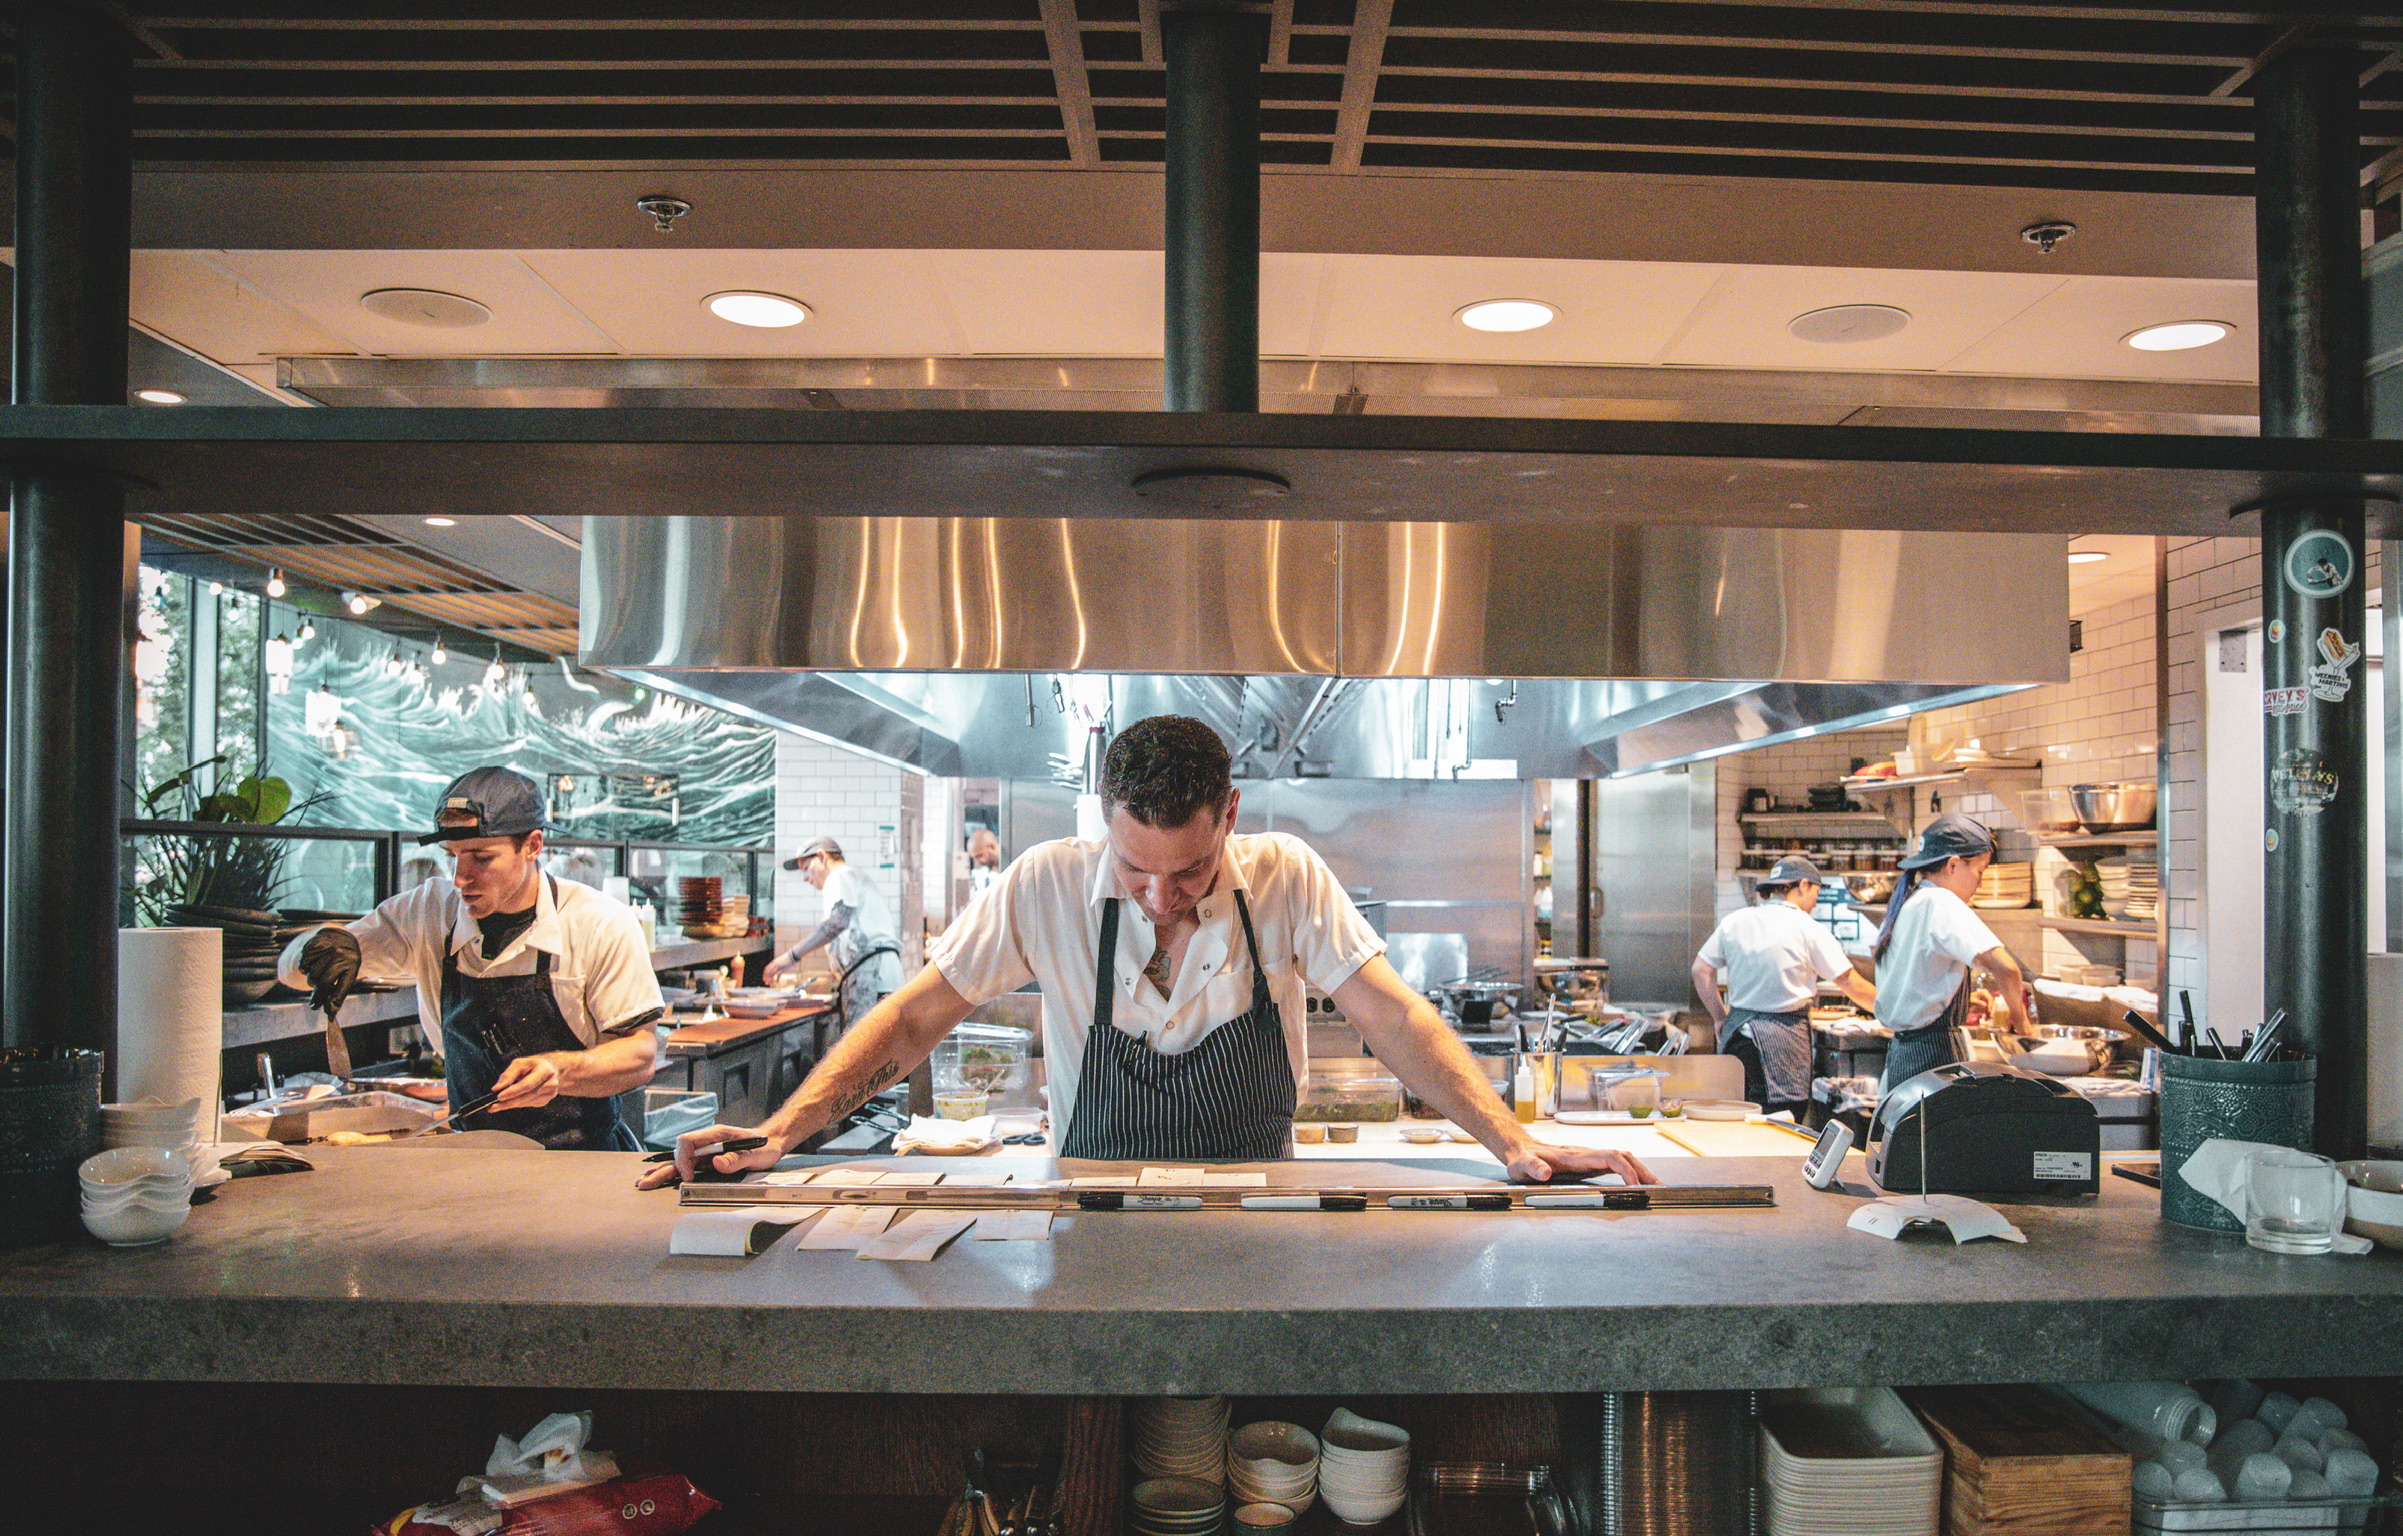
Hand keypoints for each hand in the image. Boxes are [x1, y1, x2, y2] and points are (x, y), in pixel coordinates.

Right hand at [298, 927, 361, 1012]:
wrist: (340, 936)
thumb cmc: (344, 961)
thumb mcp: (348, 974)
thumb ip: (339, 992)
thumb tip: (330, 1012)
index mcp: (352, 963)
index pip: (342, 986)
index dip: (334, 1001)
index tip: (326, 1011)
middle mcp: (340, 955)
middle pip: (323, 983)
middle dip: (318, 997)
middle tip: (314, 1006)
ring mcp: (326, 949)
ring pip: (311, 975)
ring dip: (313, 980)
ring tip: (319, 975)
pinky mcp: (313, 944)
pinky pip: (303, 966)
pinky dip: (306, 969)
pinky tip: (313, 963)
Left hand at [488, 1054, 563, 1111]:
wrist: (549, 1069)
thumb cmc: (533, 1066)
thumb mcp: (520, 1063)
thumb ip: (508, 1075)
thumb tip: (497, 1088)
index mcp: (545, 1071)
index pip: (527, 1084)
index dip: (513, 1092)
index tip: (499, 1096)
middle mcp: (550, 1084)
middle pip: (526, 1096)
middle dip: (508, 1102)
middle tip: (493, 1106)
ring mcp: (549, 1094)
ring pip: (526, 1102)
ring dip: (510, 1105)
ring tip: (495, 1106)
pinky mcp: (544, 1101)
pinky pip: (527, 1105)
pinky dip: (516, 1104)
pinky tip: (508, 1102)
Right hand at [633, 1121, 788, 1189]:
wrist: (771, 1143)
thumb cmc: (764, 1147)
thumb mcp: (757, 1154)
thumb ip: (738, 1159)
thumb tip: (717, 1163)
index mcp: (717, 1135)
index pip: (688, 1141)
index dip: (684, 1160)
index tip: (688, 1177)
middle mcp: (707, 1141)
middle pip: (678, 1151)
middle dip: (662, 1167)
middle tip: (646, 1182)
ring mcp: (706, 1151)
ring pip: (678, 1159)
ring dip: (661, 1171)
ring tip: (643, 1182)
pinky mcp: (707, 1160)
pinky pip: (686, 1165)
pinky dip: (671, 1172)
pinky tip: (659, 1178)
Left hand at [763, 954, 793, 984]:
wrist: (792, 955)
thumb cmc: (786, 958)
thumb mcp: (779, 959)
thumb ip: (775, 963)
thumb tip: (772, 968)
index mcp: (773, 962)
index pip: (766, 968)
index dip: (764, 974)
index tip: (764, 978)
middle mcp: (775, 964)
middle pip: (768, 972)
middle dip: (766, 978)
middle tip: (765, 982)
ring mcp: (779, 967)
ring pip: (772, 974)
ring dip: (770, 980)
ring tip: (770, 983)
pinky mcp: (783, 969)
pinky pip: (779, 975)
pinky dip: (778, 979)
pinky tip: (778, 982)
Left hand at [1503, 1142, 1659, 1186]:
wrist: (1521, 1149)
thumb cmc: (1523, 1159)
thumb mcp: (1522, 1166)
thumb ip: (1532, 1168)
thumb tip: (1544, 1173)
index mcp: (1576, 1156)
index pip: (1609, 1157)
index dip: (1625, 1169)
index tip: (1635, 1185)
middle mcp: (1587, 1154)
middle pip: (1622, 1155)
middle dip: (1642, 1170)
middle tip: (1658, 1187)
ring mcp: (1590, 1157)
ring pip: (1622, 1158)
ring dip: (1640, 1170)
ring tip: (1656, 1187)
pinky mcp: (1590, 1163)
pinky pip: (1616, 1164)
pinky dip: (1631, 1172)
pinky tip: (1638, 1183)